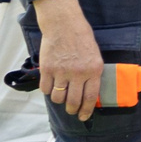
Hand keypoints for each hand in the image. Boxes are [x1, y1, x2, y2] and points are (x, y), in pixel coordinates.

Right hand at [32, 0, 104, 120]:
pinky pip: (46, 89)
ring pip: (58, 98)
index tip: (84, 117)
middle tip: (71, 110)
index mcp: (93, 70)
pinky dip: (48, 90)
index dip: (86, 111)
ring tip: (61, 94)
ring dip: (59, 100)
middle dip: (72, 110)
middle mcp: (78, 73)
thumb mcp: (95, 56)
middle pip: (73, 102)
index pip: (90, 98)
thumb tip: (88, 95)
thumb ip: (92, 74)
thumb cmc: (81, 38)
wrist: (63, 24)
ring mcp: (61, 71)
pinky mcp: (47, 68)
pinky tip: (51, 84)